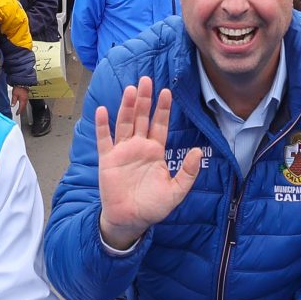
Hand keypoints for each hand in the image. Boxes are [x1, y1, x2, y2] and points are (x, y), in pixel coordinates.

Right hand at [93, 78, 204, 250]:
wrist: (130, 220)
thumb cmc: (153, 206)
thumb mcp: (176, 191)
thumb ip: (188, 172)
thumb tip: (198, 151)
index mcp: (155, 151)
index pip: (159, 124)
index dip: (162, 108)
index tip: (166, 91)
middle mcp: (138, 147)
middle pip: (141, 118)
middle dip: (145, 99)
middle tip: (147, 79)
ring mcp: (122, 151)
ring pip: (124, 123)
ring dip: (127, 107)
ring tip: (131, 89)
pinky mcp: (108, 159)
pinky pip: (104, 139)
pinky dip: (102, 125)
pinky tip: (103, 110)